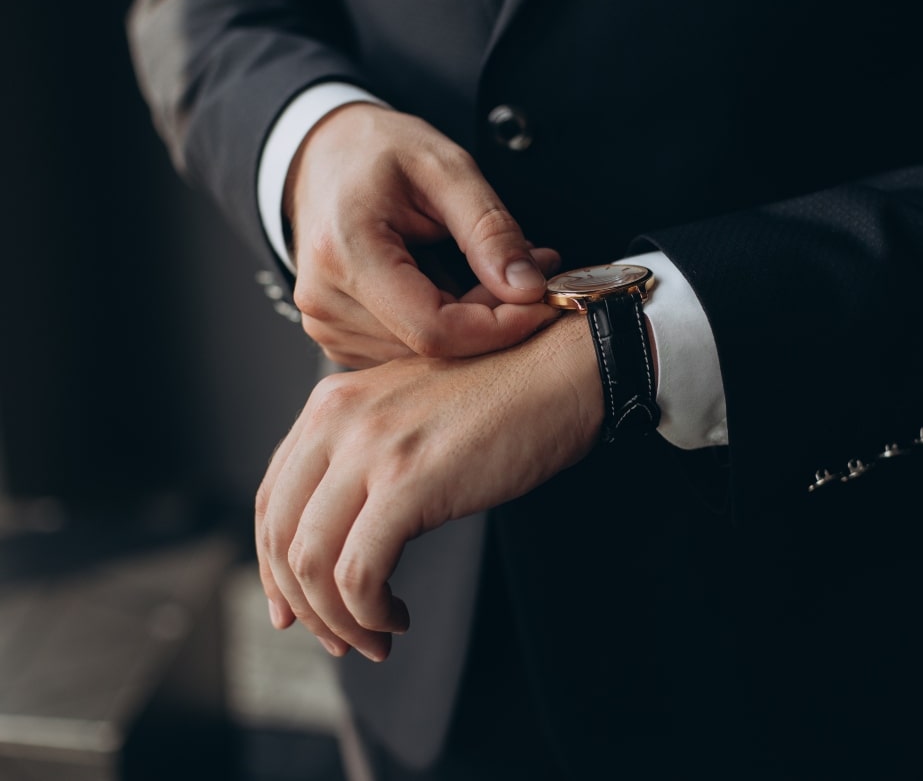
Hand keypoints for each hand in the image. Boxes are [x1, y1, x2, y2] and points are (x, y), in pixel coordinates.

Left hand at [255, 314, 602, 660]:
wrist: (561, 373)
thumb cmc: (504, 396)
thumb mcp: (411, 412)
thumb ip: (366, 452)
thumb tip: (342, 531)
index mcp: (333, 404)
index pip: (272, 497)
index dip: (276, 565)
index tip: (294, 607)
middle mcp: (339, 420)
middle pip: (281, 535)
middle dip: (303, 604)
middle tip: (336, 637)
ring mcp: (370, 450)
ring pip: (312, 563)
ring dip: (338, 619)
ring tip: (375, 636)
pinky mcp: (408, 483)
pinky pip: (360, 573)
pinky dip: (370, 613)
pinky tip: (398, 617)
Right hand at [287, 103, 561, 366]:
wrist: (325, 154)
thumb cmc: (379, 151)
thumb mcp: (447, 169)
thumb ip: (490, 230)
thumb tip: (527, 289)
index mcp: (345, 254)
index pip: (434, 330)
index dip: (499, 327)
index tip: (542, 300)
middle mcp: (325, 300)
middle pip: (433, 346)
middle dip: (493, 319)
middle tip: (532, 272)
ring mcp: (326, 323)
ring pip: (425, 355)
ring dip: (472, 324)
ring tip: (494, 271)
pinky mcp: (337, 335)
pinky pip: (408, 351)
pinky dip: (446, 327)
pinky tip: (458, 287)